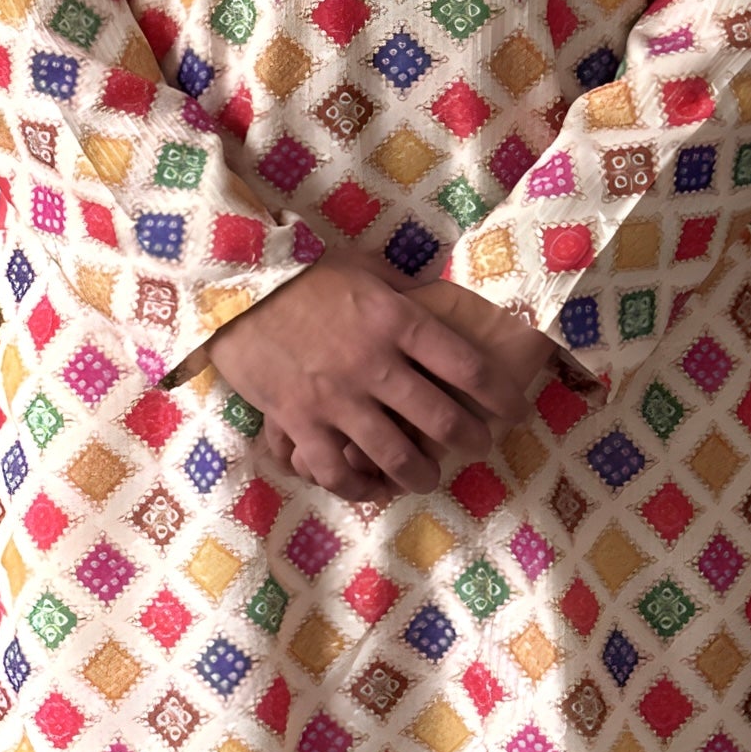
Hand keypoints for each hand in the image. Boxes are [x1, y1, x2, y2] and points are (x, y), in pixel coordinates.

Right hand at [205, 258, 538, 501]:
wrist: (233, 288)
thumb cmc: (300, 272)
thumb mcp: (360, 264)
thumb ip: (400, 287)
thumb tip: (433, 297)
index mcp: (396, 320)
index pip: (466, 365)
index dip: (500, 394)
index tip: (516, 409)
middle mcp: (373, 364)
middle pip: (440, 418)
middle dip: (471, 439)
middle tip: (480, 444)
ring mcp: (336, 398)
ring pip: (394, 455)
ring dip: (421, 472)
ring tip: (429, 475)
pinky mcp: (300, 421)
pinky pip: (336, 469)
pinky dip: (358, 485)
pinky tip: (371, 487)